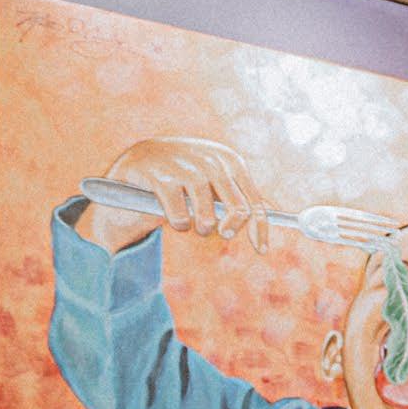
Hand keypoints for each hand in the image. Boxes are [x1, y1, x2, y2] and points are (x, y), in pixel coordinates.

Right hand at [77, 138, 270, 255]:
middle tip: (221, 234)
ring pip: (208, 217)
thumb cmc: (186, 175)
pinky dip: (180, 224)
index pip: (255, 201)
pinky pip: (181, 217)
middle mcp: (212, 160)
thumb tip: (266, 220)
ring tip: (193, 225)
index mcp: (231, 160)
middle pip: (238, 210)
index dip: (260, 229)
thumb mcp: (216, 179)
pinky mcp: (161, 177)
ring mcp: (186, 167)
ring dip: (202, 228)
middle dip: (230, 229)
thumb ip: (239, 196)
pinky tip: (175, 218)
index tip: (261, 250)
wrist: (141, 158)